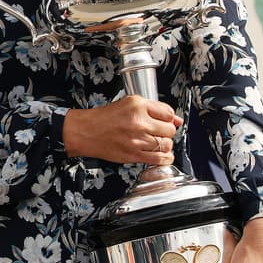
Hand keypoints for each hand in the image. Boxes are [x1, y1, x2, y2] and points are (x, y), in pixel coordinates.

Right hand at [62, 95, 180, 165]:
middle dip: (167, 132)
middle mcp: (138, 122)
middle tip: (159, 132)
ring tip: (157, 142)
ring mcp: (137, 140)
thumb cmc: (104, 118)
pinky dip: (165, 158)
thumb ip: (154, 109)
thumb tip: (176, 120)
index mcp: (138, 105)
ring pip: (166, 144)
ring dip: (165, 145)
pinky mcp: (133, 154)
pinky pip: (159, 159)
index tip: (165, 121)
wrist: (86, 132)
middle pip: (169, 130)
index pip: (168, 113)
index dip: (169, 118)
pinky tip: (162, 155)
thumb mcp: (129, 103)